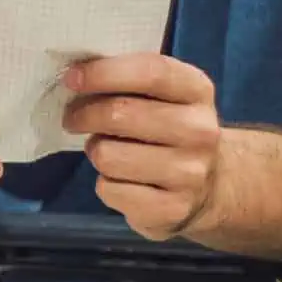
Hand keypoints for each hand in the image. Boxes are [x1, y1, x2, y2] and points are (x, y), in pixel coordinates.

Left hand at [62, 53, 220, 241]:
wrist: (210, 185)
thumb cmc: (170, 129)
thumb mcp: (164, 95)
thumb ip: (129, 79)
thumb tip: (75, 75)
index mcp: (197, 91)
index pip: (150, 72)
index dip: (104, 72)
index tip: (72, 78)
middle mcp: (200, 131)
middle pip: (120, 114)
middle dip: (83, 114)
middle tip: (73, 118)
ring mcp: (189, 173)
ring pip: (107, 155)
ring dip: (95, 151)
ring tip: (105, 150)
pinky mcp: (171, 209)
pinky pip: (109, 190)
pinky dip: (105, 184)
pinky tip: (121, 180)